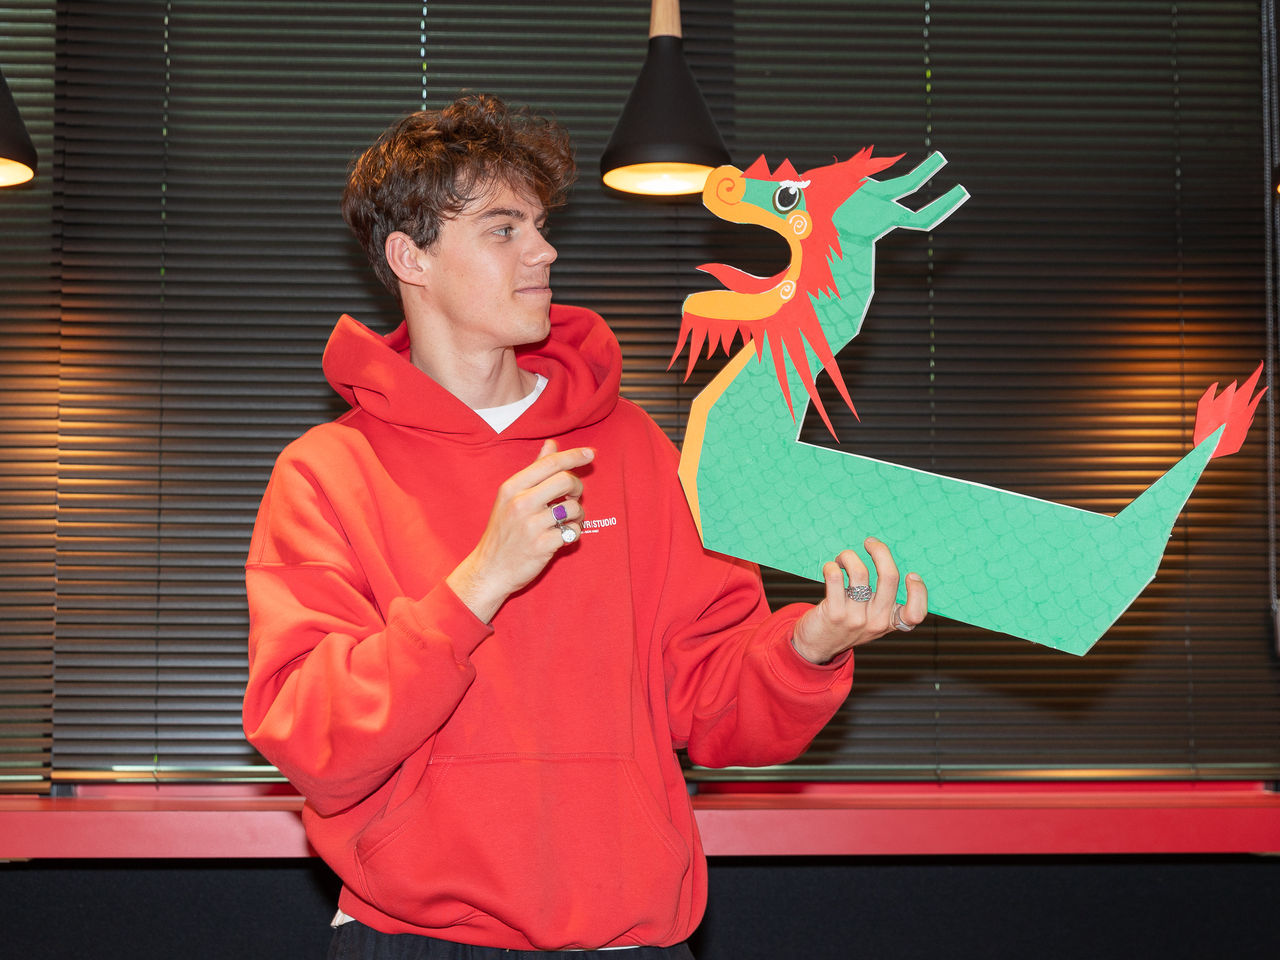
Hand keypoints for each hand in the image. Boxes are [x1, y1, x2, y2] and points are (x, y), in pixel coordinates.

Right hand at [447, 439, 592, 622]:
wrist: (489, 570)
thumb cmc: (503, 531)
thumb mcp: (510, 497)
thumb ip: (534, 470)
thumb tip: (551, 444)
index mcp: (512, 487)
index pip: (549, 463)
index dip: (573, 455)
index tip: (590, 453)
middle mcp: (520, 503)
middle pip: (565, 480)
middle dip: (577, 487)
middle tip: (573, 497)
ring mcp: (531, 525)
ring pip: (573, 508)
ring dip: (577, 514)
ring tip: (566, 520)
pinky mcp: (542, 546)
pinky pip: (573, 532)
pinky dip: (573, 533)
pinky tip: (562, 536)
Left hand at [790, 538, 926, 663]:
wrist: (817, 646)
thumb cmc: (847, 624)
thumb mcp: (871, 619)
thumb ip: (882, 599)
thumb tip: (884, 558)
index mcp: (890, 622)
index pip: (915, 613)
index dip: (919, 592)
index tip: (911, 574)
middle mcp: (876, 621)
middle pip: (889, 577)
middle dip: (881, 551)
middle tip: (870, 543)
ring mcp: (855, 618)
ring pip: (860, 572)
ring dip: (849, 556)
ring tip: (842, 559)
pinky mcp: (834, 613)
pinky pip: (836, 577)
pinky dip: (832, 566)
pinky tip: (831, 568)